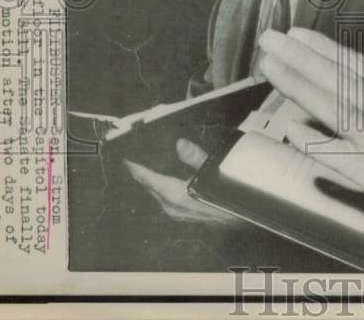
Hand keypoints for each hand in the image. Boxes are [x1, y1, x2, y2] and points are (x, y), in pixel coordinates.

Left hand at [124, 139, 244, 226]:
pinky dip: (159, 189)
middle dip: (140, 174)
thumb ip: (195, 157)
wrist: (239, 219)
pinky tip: (162, 183)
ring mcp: (176, 212)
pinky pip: (163, 200)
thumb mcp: (213, 171)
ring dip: (149, 182)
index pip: (148, 178)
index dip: (135, 168)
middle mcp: (171, 206)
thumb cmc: (226, 196)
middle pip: (149, 187)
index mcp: (175, 194)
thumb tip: (180, 143)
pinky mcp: (181, 215)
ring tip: (143, 170)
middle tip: (132, 160)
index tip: (124, 158)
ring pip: (155, 194)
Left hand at [258, 27, 363, 266]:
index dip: (324, 50)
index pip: (359, 67)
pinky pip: (345, 160)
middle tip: (270, 40)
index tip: (297, 34)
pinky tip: (295, 131)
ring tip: (272, 69)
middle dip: (301, 58)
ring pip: (337, 108)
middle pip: (340, 81)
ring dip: (301, 86)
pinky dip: (320, 145)